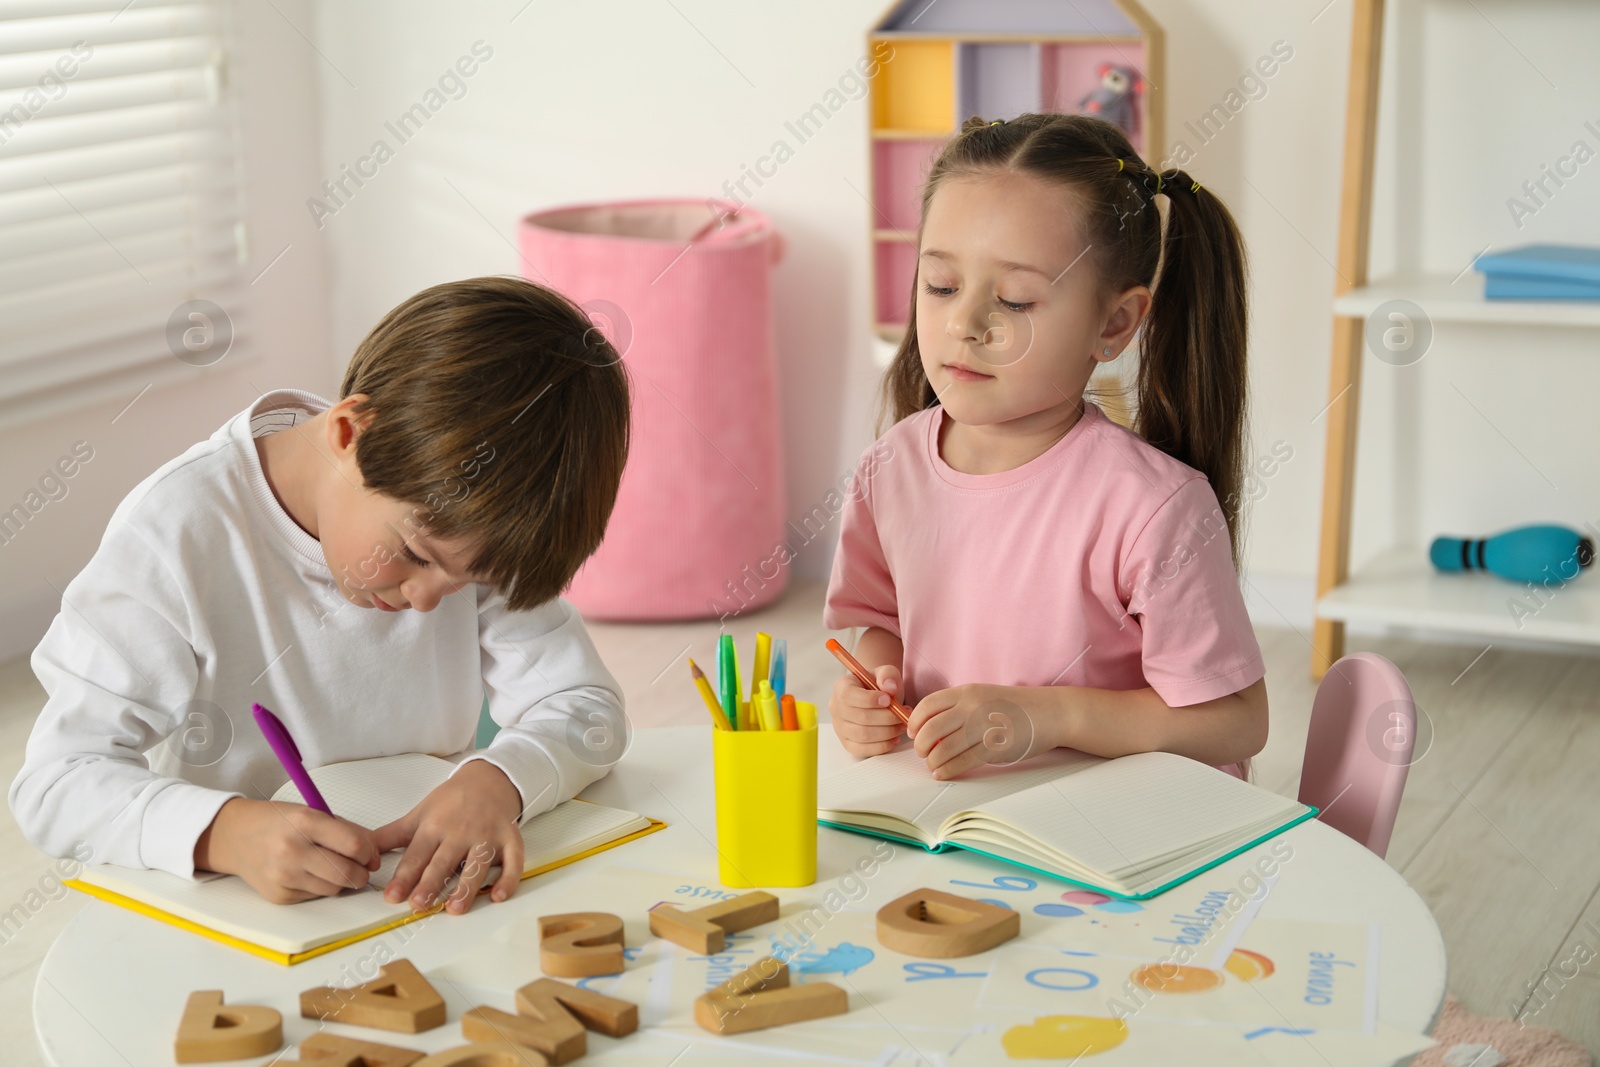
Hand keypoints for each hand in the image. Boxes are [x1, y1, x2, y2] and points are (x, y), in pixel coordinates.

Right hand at [194, 797, 380, 903]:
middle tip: (361, 867)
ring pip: (334, 889)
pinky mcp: (279, 896)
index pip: (354, 845)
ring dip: (341, 881)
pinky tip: (308, 873)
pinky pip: (315, 896)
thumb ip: (346, 831)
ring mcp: (283, 876)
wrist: (234, 836)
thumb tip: (374, 856)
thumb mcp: (312, 812)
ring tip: (331, 866)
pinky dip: (320, 887)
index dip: (370, 853)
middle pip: (347, 873)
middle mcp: (292, 850)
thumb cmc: (278, 822)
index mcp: (305, 822)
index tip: (370, 854)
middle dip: (362, 873)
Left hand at [374, 760, 524, 914]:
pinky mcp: (510, 839)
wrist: (489, 779)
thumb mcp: (419, 814)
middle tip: (419, 904)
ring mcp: (487, 835)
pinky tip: (498, 896)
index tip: (392, 896)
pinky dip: (508, 879)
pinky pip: (513, 861)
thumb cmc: (451, 801)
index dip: (404, 876)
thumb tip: (360, 851)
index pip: (417, 855)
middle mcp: (461, 831)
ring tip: (454, 908)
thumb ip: (390, 836)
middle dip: (431, 883)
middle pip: (444, 861)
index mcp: (435, 826)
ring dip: (466, 887)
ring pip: (476, 864)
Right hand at [830, 662, 906, 757]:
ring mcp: (840, 728)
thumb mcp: (885, 673)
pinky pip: (863, 750)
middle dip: (887, 718)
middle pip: (860, 718)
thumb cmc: (878, 686)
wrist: (876, 698)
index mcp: (841, 687)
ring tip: (902, 725)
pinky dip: (882, 746)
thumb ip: (888, 675)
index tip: (888, 700)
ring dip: (888, 732)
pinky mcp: (847, 743)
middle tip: (904, 714)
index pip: (848, 695)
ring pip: (863, 735)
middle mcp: (836, 708)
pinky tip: (894, 738)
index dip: (870, 699)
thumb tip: (890, 687)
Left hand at [907, 684, 1047, 779]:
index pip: (927, 706)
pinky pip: (962, 762)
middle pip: (931, 729)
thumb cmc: (1015, 707)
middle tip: (922, 753)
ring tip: (933, 765)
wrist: (1049, 713)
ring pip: (943, 748)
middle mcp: (972, 707)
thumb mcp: (983, 695)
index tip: (912, 733)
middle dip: (920, 745)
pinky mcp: (995, 748)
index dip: (914, 722)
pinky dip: (947, 770)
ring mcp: (983, 728)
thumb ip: (958, 707)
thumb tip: (930, 729)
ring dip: (932, 761)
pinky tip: (943, 773)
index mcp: (966, 692)